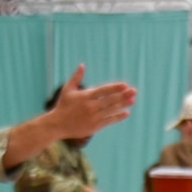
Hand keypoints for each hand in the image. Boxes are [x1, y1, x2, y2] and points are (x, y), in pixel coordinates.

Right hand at [2, 63, 137, 168]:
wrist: (57, 124)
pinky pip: (109, 121)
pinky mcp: (94, 126)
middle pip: (110, 100)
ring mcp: (93, 117)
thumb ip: (76, 77)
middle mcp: (90, 107)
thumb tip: (82, 65)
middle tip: (134, 91)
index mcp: (85, 96)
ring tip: (133, 100)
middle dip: (123, 95)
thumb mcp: (67, 89)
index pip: (103, 91)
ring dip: (123, 105)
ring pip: (111, 110)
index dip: (115, 88)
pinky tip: (126, 112)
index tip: (125, 85)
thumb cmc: (63, 105)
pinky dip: (117, 117)